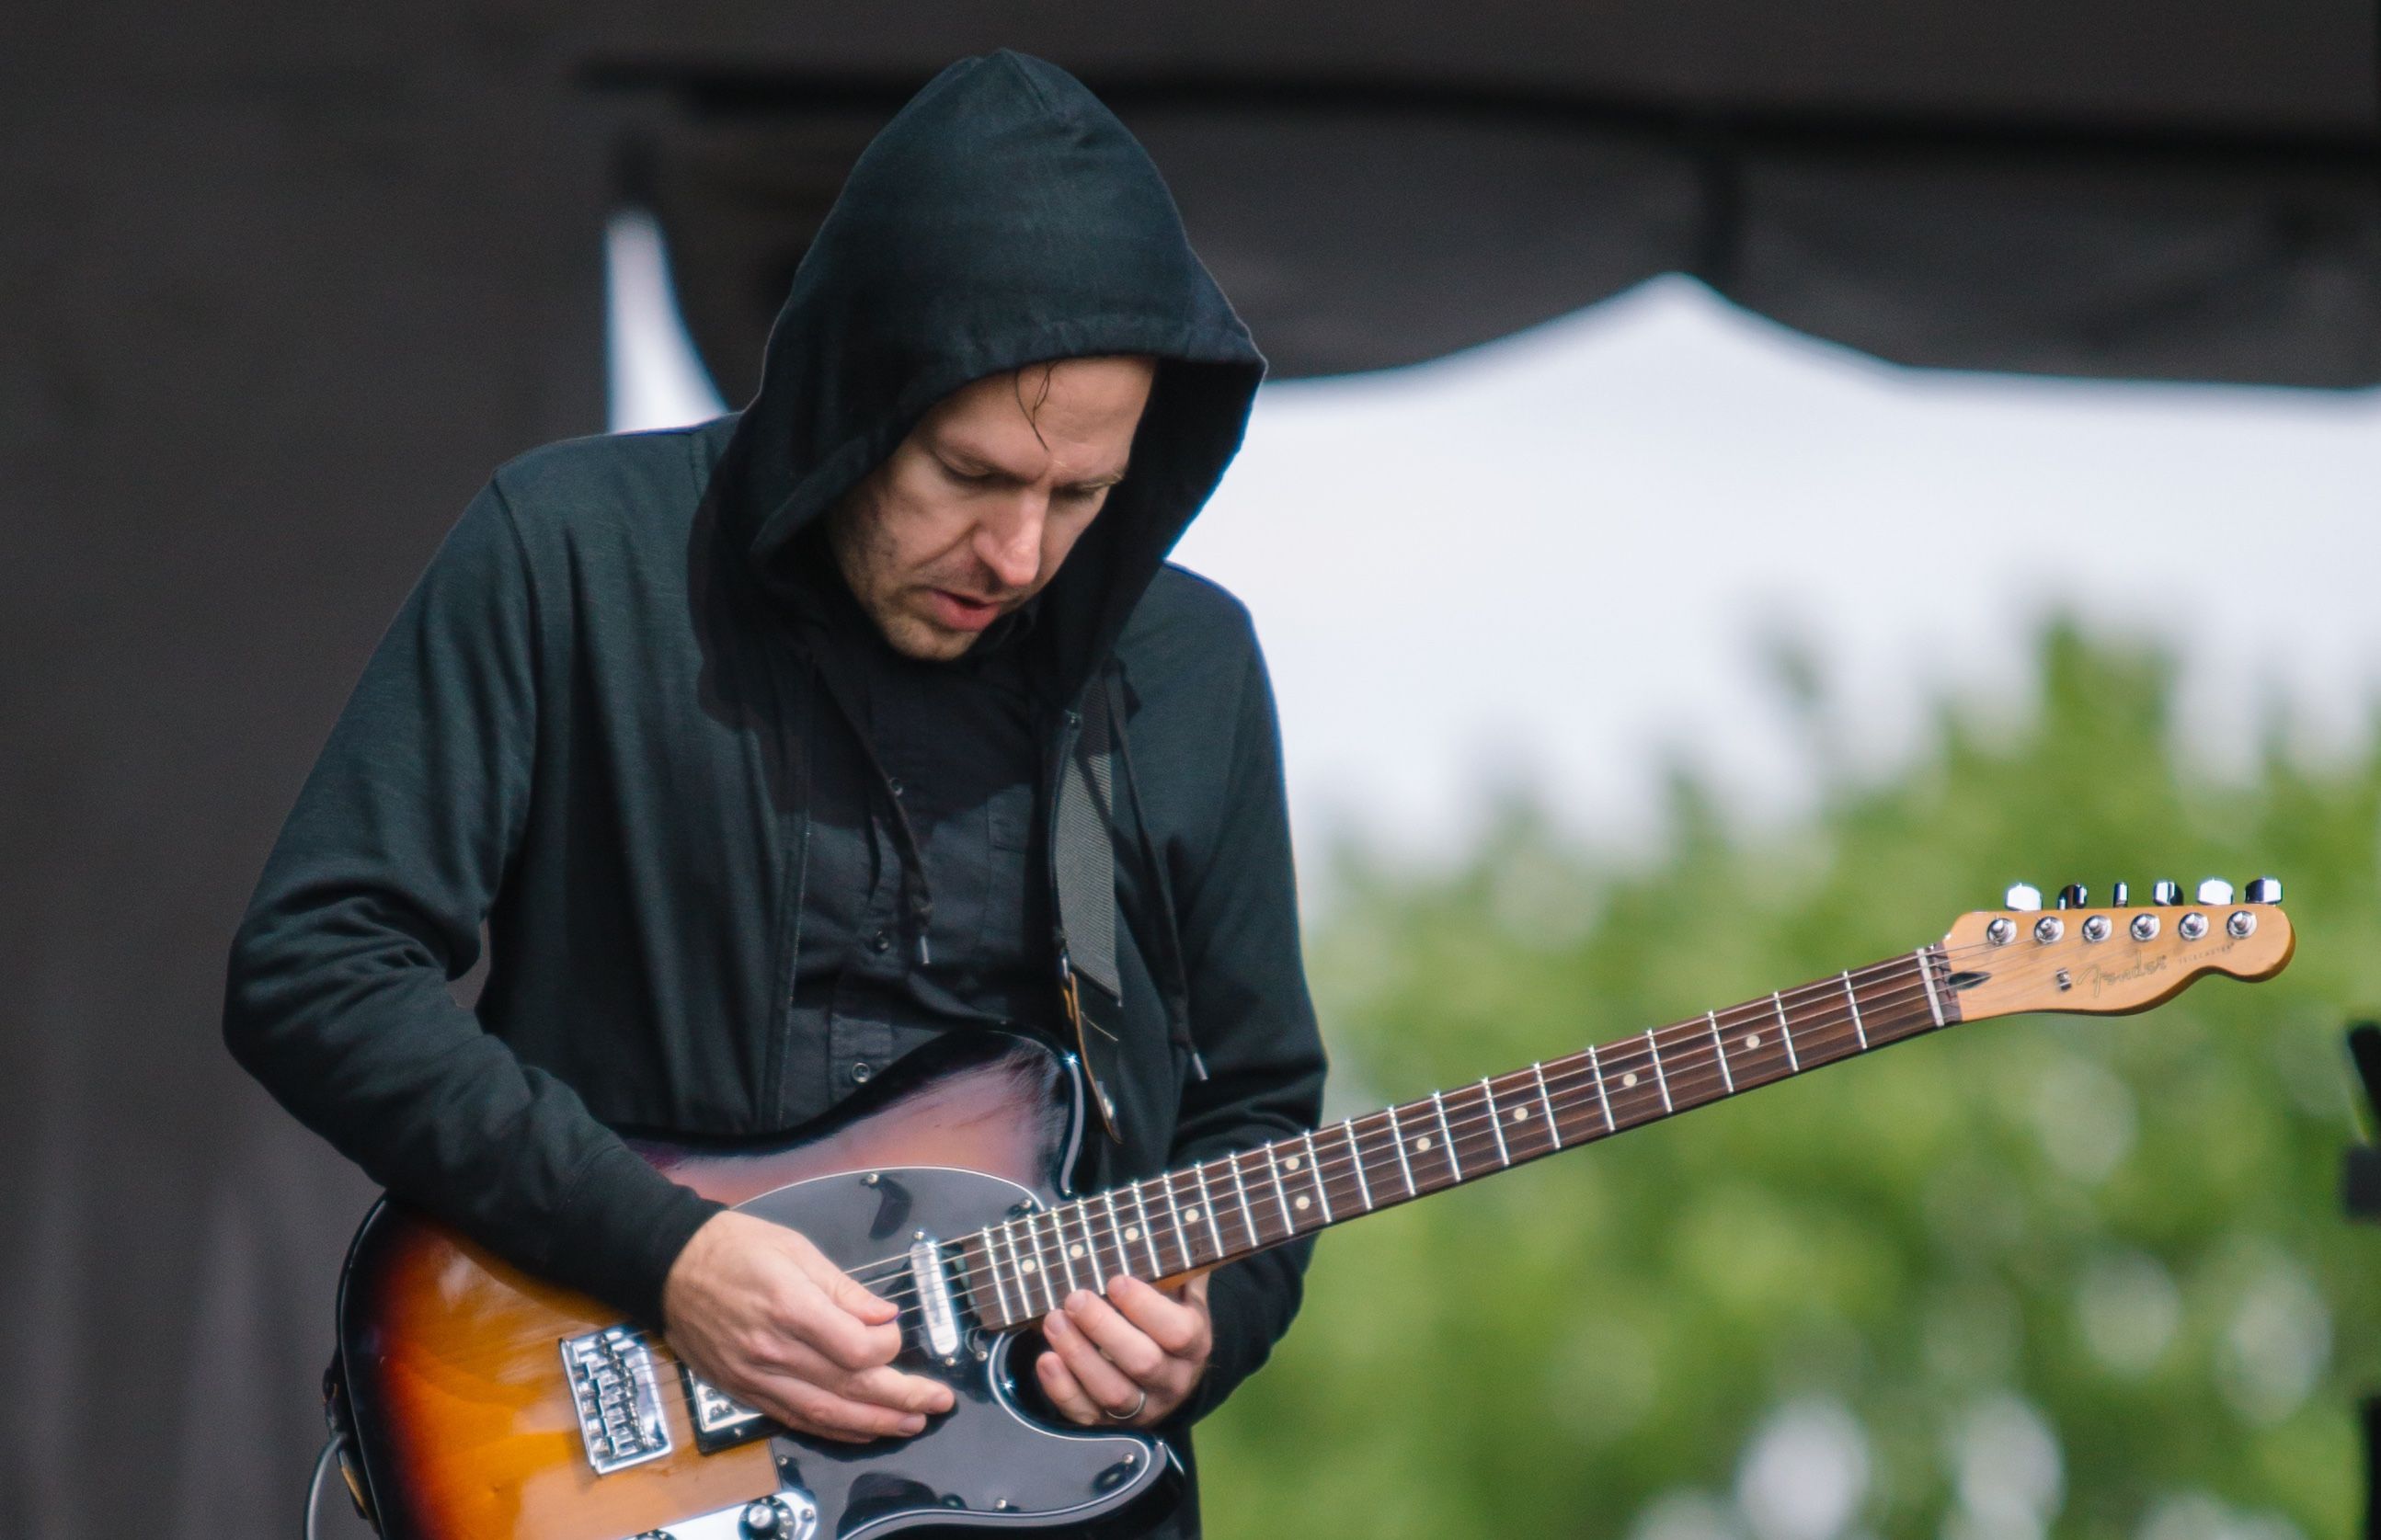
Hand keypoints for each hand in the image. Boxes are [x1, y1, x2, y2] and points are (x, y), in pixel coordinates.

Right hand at [661, 1210, 953, 1442]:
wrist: (668, 1267)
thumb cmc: (732, 1248)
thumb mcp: (795, 1249)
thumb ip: (844, 1289)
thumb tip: (884, 1316)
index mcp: (790, 1307)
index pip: (856, 1349)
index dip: (889, 1347)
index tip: (897, 1333)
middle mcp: (774, 1350)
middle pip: (850, 1386)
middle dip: (902, 1398)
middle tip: (937, 1402)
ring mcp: (757, 1376)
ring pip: (826, 1412)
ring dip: (876, 1423)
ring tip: (912, 1423)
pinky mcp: (744, 1390)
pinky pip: (796, 1419)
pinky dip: (834, 1429)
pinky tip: (862, 1430)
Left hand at [1034, 1273, 1212, 1427]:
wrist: (1170, 1371)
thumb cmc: (1169, 1315)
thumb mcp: (1183, 1292)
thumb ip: (1181, 1263)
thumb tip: (1179, 1221)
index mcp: (1194, 1344)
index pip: (1177, 1332)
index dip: (1145, 1308)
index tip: (1115, 1280)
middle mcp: (1172, 1380)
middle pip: (1143, 1363)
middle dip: (1104, 1328)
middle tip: (1075, 1297)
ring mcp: (1142, 1407)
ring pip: (1112, 1393)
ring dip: (1079, 1355)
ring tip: (1053, 1320)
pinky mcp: (1109, 1422)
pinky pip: (1085, 1414)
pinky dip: (1062, 1389)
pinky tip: (1046, 1359)